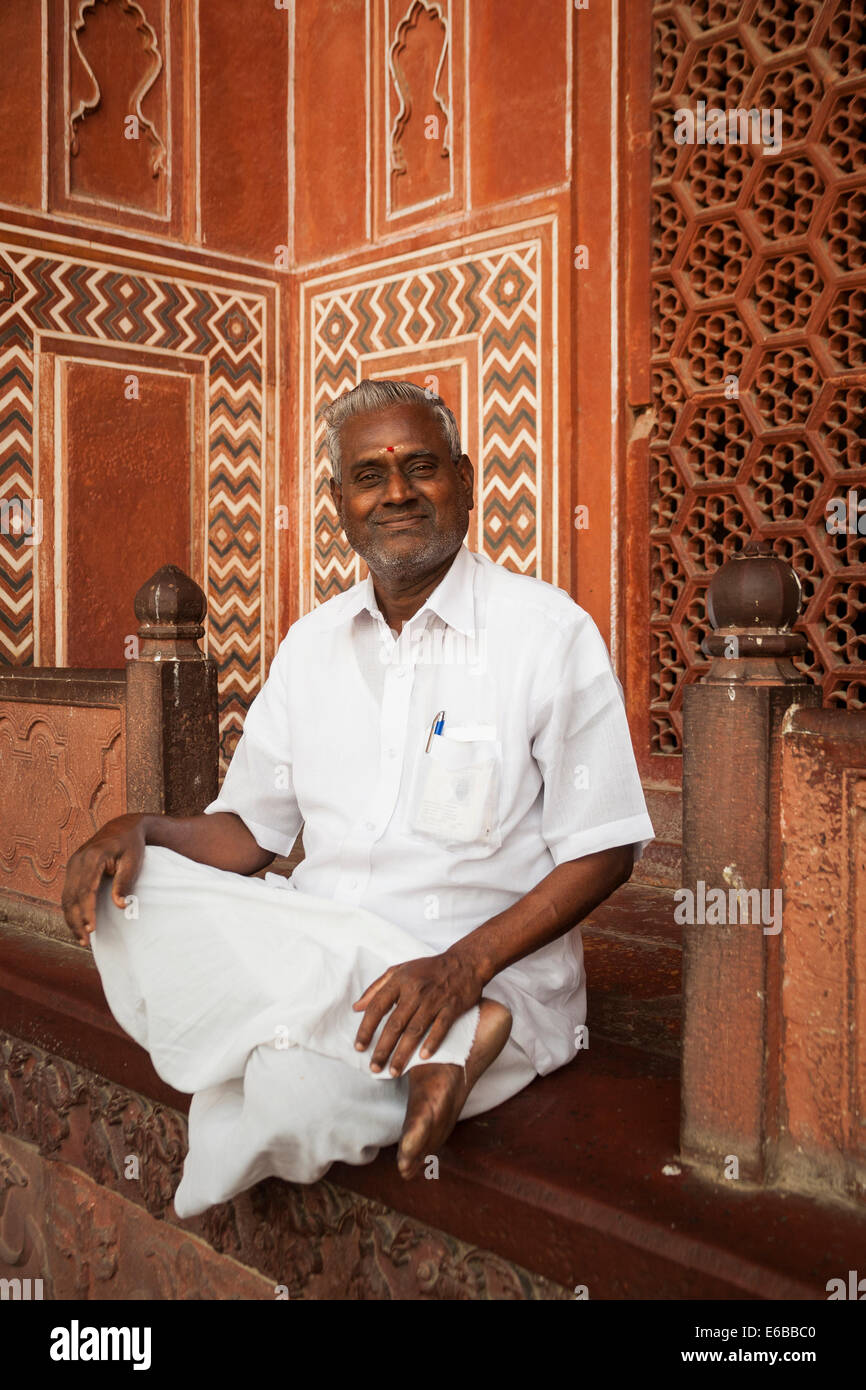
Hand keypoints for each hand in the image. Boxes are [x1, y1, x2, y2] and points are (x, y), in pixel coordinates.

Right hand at [61, 814, 146, 945]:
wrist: (123, 827)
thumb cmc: (131, 845)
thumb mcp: (133, 861)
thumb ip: (124, 883)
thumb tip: (120, 905)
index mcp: (93, 857)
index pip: (85, 890)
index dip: (87, 911)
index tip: (91, 929)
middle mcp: (77, 860)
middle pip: (72, 896)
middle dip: (76, 921)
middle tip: (85, 942)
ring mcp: (73, 864)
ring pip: (66, 897)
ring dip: (71, 919)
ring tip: (81, 939)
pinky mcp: (73, 869)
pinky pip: (68, 893)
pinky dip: (70, 911)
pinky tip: (77, 924)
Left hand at [352, 950, 482, 1076]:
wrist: (465, 962)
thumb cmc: (428, 968)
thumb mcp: (399, 970)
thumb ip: (376, 988)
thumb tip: (356, 1007)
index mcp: (399, 980)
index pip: (377, 1007)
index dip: (366, 1028)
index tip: (359, 1047)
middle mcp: (415, 990)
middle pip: (395, 1024)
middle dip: (382, 1049)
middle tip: (374, 1068)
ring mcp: (434, 999)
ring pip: (415, 1030)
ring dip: (403, 1053)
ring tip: (394, 1071)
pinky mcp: (452, 1006)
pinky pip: (440, 1028)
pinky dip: (431, 1043)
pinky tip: (422, 1058)